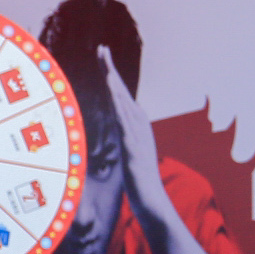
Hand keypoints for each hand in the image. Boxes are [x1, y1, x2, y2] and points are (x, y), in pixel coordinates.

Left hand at [97, 47, 173, 224]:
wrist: (153, 205)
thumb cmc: (139, 185)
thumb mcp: (127, 157)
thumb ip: (124, 142)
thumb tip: (119, 132)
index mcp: (135, 129)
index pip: (121, 98)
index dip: (112, 78)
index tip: (102, 58)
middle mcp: (139, 129)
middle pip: (123, 94)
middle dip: (111, 71)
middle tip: (101, 49)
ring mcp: (138, 138)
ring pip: (124, 105)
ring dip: (114, 84)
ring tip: (104, 63)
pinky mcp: (134, 151)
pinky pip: (125, 125)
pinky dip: (119, 109)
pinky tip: (113, 96)